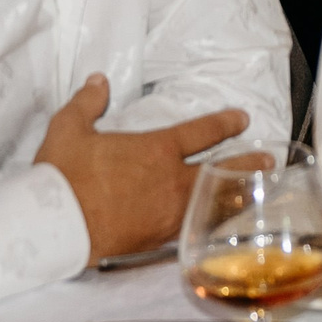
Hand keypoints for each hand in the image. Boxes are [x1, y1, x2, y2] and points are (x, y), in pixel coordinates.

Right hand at [34, 74, 247, 261]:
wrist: (54, 227)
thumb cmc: (62, 175)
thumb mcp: (68, 129)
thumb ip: (87, 102)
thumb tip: (99, 80)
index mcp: (157, 149)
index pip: (201, 132)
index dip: (225, 123)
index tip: (241, 119)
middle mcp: (171, 180)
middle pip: (220, 169)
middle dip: (246, 163)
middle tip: (267, 160)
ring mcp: (167, 214)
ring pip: (212, 202)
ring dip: (236, 196)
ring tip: (255, 194)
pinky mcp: (157, 241)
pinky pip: (194, 229)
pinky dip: (211, 225)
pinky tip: (219, 228)